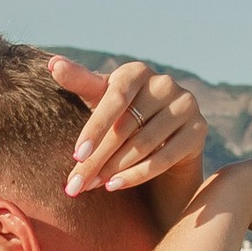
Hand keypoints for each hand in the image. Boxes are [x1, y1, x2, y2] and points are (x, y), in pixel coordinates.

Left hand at [49, 56, 209, 214]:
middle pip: (126, 126)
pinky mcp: (199, 130)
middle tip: (75, 184)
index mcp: (137, 71)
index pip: (114, 98)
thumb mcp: (100, 99)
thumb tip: (53, 63)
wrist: (163, 138)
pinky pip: (164, 157)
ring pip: (144, 144)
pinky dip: (137, 175)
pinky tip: (114, 187)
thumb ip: (80, 81)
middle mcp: (165, 83)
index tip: (77, 155)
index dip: (95, 127)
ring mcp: (186, 105)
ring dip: (115, 169)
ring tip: (92, 186)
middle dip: (98, 158)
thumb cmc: (122, 115)